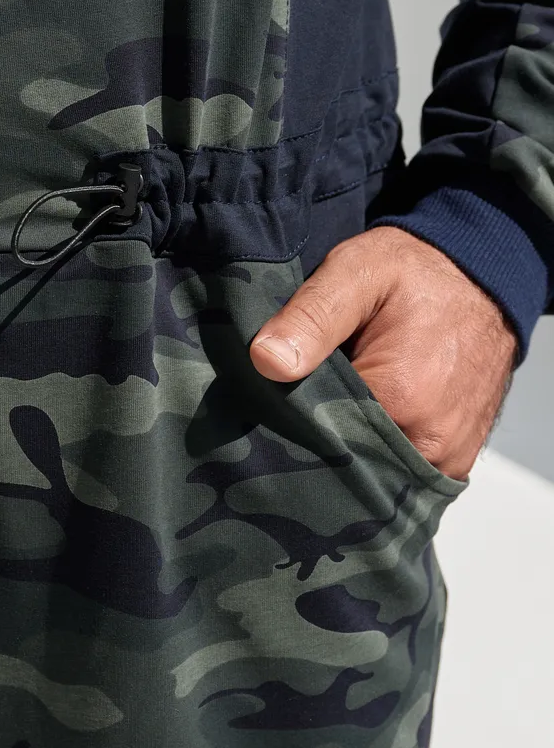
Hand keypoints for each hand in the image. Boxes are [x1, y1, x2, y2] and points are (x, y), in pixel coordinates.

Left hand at [249, 227, 518, 480]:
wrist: (481, 277)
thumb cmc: (417, 272)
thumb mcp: (355, 272)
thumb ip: (310, 317)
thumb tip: (267, 361)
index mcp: (400, 397)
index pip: (317, 436)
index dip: (290, 419)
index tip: (278, 396)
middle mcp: (430, 439)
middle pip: (345, 462)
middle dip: (318, 439)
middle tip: (306, 398)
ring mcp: (447, 457)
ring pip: (372, 473)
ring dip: (348, 449)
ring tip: (337, 407)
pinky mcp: (454, 461)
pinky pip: (401, 475)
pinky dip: (377, 455)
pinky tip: (364, 422)